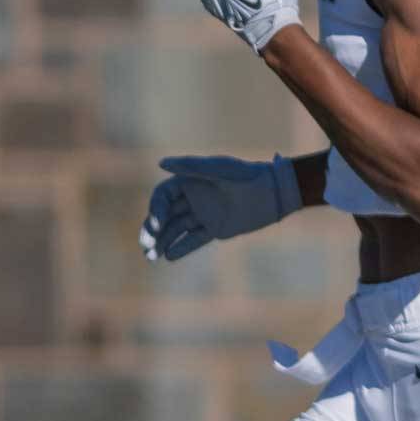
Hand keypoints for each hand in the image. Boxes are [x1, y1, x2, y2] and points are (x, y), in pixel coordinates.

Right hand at [140, 153, 301, 261]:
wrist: (273, 192)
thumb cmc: (245, 175)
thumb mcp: (217, 170)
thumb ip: (189, 167)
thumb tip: (160, 163)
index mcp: (189, 181)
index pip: (163, 197)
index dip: (155, 209)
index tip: (157, 223)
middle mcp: (193, 198)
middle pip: (165, 215)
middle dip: (152, 230)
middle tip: (146, 244)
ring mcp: (204, 214)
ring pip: (177, 229)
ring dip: (162, 241)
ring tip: (151, 257)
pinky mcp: (215, 229)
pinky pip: (194, 240)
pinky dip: (181, 248)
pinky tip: (168, 257)